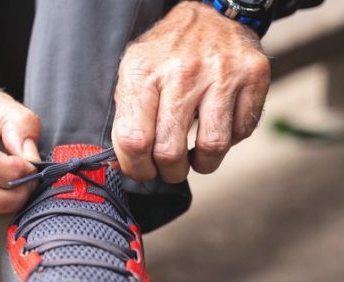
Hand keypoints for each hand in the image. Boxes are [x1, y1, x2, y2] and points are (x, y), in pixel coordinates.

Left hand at [112, 1, 270, 182]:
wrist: (209, 13)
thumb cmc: (165, 53)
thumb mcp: (133, 73)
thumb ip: (126, 118)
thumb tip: (120, 165)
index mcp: (143, 73)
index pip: (134, 140)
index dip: (136, 167)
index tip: (142, 171)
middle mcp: (182, 72)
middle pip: (170, 150)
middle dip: (169, 172)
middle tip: (169, 170)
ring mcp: (221, 73)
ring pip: (212, 146)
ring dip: (202, 164)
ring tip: (195, 158)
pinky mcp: (253, 74)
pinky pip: (242, 130)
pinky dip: (230, 140)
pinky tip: (217, 128)